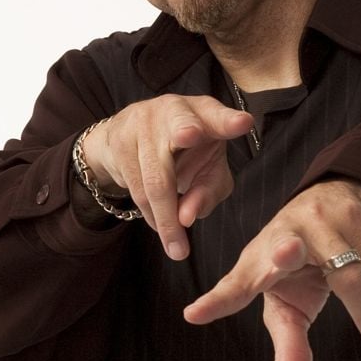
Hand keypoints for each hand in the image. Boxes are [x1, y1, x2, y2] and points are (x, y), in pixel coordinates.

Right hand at [81, 95, 254, 257]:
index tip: (242, 124)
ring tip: (178, 250)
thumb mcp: (208, 170)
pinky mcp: (119, 141)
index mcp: (205, 113)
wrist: (129, 136)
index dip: (227, 121)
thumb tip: (186, 217)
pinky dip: (151, 214)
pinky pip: (136, 189)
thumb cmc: (185, 154)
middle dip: (185, 133)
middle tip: (189, 153)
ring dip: (166, 219)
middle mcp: (173, 110)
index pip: (217, 116)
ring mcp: (142, 123)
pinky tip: (160, 223)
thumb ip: (209, 192)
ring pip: (154, 179)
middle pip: (178, 132)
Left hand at [183, 179, 360, 360]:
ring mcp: (321, 221)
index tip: (195, 314)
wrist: (337, 198)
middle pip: (287, 253)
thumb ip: (288, 350)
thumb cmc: (301, 262)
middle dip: (283, 253)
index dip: (218, 301)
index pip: (237, 284)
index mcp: (259, 259)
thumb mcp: (289, 303)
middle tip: (285, 254)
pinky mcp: (356, 218)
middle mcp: (284, 234)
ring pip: (348, 270)